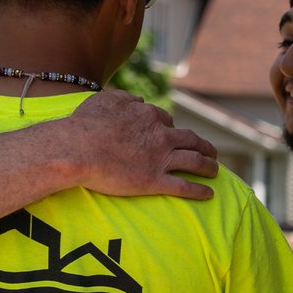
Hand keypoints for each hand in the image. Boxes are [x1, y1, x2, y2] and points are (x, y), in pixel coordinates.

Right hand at [63, 89, 217, 199]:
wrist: (78, 148)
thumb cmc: (85, 124)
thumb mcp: (104, 100)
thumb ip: (124, 98)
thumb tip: (137, 101)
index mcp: (148, 116)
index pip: (166, 121)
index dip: (171, 128)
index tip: (173, 135)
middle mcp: (160, 135)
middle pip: (190, 139)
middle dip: (203, 145)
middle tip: (210, 151)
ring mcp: (160, 159)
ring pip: (194, 161)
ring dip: (208, 166)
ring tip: (215, 170)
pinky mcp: (154, 181)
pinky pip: (183, 186)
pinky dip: (199, 190)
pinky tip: (208, 194)